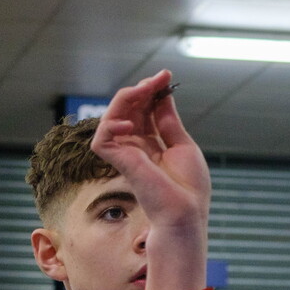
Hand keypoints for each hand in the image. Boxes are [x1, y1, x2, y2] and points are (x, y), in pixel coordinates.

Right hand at [91, 69, 209, 232]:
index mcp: (152, 143)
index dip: (151, 91)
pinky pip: (102, 137)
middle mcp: (136, 146)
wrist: (185, 213)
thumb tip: (162, 95)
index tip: (165, 76)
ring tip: (144, 90)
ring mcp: (126, 153)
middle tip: (158, 79)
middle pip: (128, 108)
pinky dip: (111, 124)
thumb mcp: (182, 144)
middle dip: (141, 89)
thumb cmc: (188, 188)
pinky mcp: (118, 162)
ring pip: (112, 116)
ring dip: (127, 97)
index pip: (144, 109)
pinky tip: (129, 124)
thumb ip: (168, 120)